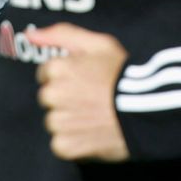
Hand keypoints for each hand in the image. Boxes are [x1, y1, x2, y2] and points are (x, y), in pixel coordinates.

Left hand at [27, 23, 129, 161]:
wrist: (150, 110)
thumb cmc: (124, 75)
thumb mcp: (98, 43)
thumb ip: (61, 34)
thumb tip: (30, 35)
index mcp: (57, 68)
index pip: (45, 74)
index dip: (65, 78)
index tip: (84, 82)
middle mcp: (53, 94)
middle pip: (47, 98)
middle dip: (64, 99)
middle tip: (90, 101)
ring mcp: (60, 121)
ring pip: (53, 121)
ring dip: (68, 122)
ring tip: (92, 118)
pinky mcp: (68, 145)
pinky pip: (59, 144)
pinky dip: (72, 143)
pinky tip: (91, 135)